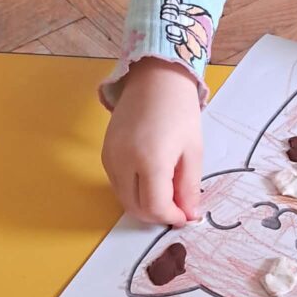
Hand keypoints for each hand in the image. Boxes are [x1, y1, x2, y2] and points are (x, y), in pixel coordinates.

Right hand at [101, 57, 203, 226]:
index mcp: (150, 161)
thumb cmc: (180, 112)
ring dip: (145, 205)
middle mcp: (123, 162)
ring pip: (124, 199)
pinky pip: (118, 184)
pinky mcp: (104, 153)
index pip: (155, 207)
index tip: (186, 217)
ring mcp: (110, 157)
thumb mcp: (193, 151)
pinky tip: (152, 180)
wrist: (155, 79)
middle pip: (135, 208)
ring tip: (168, 192)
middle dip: (158, 215)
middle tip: (178, 207)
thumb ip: (189, 187)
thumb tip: (188, 215)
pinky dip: (134, 191)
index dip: (171, 218)